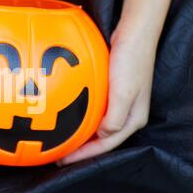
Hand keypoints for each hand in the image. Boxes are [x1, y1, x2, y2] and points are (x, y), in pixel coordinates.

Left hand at [57, 33, 155, 165]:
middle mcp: (126, 115)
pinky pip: (95, 111)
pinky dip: (82, 118)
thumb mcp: (124, 93)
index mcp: (132, 120)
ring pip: (97, 126)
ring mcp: (119, 103)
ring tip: (62, 140)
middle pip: (101, 139)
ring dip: (81, 134)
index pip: (106, 145)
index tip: (62, 159)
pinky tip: (68, 117)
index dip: (84, 155)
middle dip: (81, 149)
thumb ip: (114, 118)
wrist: (134, 33)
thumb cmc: (131, 61)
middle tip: (58, 154)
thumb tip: (102, 135)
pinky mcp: (111, 92)